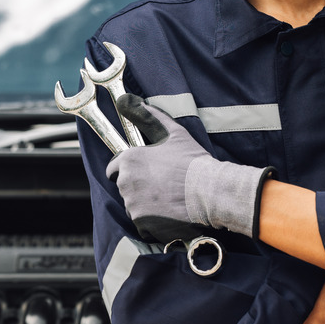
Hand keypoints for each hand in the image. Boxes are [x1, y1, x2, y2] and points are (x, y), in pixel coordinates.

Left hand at [106, 94, 273, 242]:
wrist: (211, 192)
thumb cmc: (193, 162)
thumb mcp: (172, 133)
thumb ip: (148, 116)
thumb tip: (128, 100)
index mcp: (129, 160)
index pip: (113, 168)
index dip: (128, 169)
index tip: (145, 172)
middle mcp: (125, 183)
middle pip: (124, 188)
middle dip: (138, 187)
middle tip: (163, 185)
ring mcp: (133, 205)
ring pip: (133, 206)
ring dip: (146, 204)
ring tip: (169, 199)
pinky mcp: (143, 223)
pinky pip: (143, 223)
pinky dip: (153, 221)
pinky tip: (170, 213)